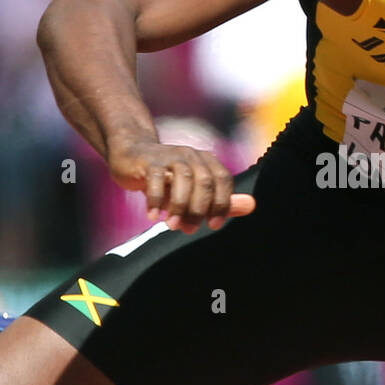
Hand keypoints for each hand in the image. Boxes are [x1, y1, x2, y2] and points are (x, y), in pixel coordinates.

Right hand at [107, 131, 254, 234]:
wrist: (132, 156)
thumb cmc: (168, 178)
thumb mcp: (195, 190)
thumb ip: (222, 200)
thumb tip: (252, 206)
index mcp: (206, 161)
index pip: (223, 179)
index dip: (221, 203)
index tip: (212, 225)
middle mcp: (191, 155)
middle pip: (205, 181)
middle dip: (199, 209)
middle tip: (189, 229)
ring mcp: (170, 156)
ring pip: (184, 178)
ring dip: (179, 206)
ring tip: (172, 225)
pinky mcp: (149, 161)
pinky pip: (156, 179)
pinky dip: (157, 200)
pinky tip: (154, 216)